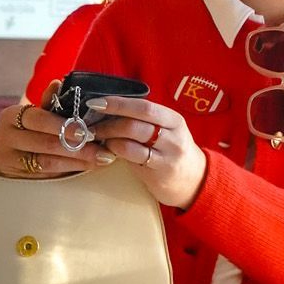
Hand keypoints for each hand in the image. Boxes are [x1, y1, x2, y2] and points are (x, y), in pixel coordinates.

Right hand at [0, 84, 113, 179]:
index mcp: (11, 115)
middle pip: (45, 142)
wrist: (8, 160)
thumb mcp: (36, 117)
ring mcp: (6, 158)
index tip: (86, 130)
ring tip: (100, 158)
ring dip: (77, 160)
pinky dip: (69, 170)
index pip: (39, 119)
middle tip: (100, 148)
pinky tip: (87, 166)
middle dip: (77, 146)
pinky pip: (46, 174)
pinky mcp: (14, 176)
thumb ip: (49, 104)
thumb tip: (58, 83)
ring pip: (47, 161)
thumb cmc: (28, 133)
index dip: (64, 125)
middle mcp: (4, 136)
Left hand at [88, 96, 206, 209]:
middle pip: (134, 125)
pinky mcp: (158, 173)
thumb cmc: (172, 149)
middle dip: (108, 123)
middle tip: (91, 124)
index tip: (96, 103)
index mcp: (174, 120)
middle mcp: (173, 137)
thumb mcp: (167, 130)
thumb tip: (109, 107)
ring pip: (130, 143)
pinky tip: (109, 150)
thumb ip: (144, 119)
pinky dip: (116, 152)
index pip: (143, 107)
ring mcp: (167, 156)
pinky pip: (132, 159)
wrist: (193, 180)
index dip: (118, 103)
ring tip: (97, 137)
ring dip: (108, 138)